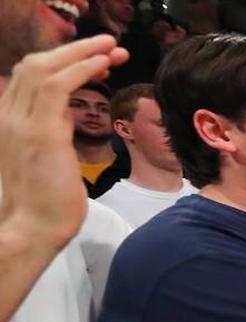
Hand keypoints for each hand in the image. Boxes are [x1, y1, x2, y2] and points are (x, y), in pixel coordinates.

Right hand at [0, 35, 127, 246]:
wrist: (32, 230)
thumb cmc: (46, 204)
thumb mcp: (47, 158)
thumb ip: (51, 133)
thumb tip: (65, 116)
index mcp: (9, 121)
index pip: (30, 78)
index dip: (62, 63)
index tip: (95, 62)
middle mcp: (8, 115)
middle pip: (35, 64)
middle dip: (74, 50)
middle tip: (109, 46)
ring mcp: (21, 122)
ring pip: (45, 67)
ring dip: (82, 52)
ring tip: (113, 48)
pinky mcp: (40, 132)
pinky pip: (58, 85)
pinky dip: (81, 68)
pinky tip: (102, 65)